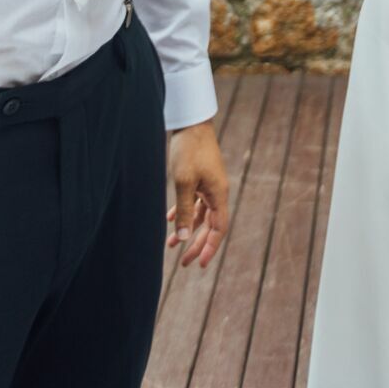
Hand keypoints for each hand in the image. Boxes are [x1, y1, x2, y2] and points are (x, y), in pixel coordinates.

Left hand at [167, 120, 228, 268]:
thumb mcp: (184, 182)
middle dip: (196, 244)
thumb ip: (185, 210)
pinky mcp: (199, 178)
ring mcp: (208, 185)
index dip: (210, 248)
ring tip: (170, 245)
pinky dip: (183, 213)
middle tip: (182, 263)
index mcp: (218, 194)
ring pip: (199, 215)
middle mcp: (216, 192)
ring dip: (187, 229)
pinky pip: (193, 202)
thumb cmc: (189, 150)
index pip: (219, 229)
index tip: (199, 264)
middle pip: (209, 225)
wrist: (191, 123)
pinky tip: (169, 220)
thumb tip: (185, 238)